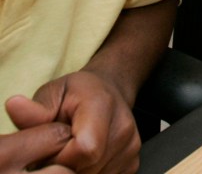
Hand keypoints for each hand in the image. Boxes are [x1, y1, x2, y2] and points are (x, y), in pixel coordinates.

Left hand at [5, 72, 139, 173]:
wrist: (108, 90)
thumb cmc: (76, 93)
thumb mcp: (52, 93)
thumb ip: (36, 109)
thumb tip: (14, 106)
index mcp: (103, 105)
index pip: (85, 148)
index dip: (60, 156)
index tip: (51, 146)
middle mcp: (124, 127)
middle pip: (89, 168)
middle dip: (65, 167)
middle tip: (58, 150)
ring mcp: (131, 147)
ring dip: (78, 172)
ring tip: (70, 153)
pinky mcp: (133, 163)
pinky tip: (84, 160)